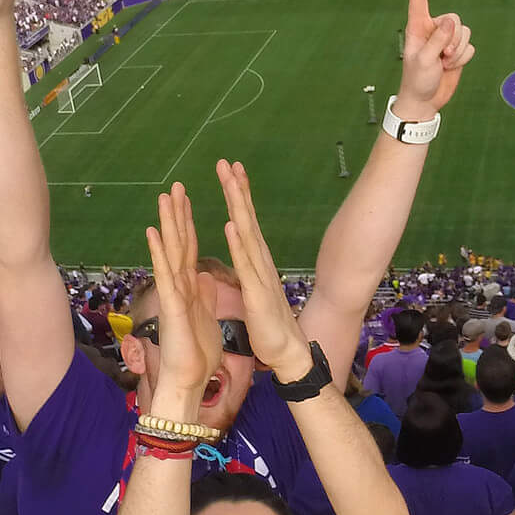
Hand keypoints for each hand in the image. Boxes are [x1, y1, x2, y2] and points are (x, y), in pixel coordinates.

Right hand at [144, 182, 219, 415]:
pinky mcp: (171, 306)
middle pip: (179, 243)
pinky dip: (160, 253)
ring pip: (170, 252)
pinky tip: (154, 232)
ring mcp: (173, 294)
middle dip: (178, 214)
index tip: (188, 198)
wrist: (188, 378)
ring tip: (164, 197)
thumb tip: (204, 277)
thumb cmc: (194, 352)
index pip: (190, 248)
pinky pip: (166, 275)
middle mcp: (179, 285)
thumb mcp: (205, 316)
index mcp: (190, 286)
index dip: (189, 223)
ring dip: (167, 224)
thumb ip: (203, 295)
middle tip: (176, 185)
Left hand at [216, 159, 310, 381]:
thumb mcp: (255, 294)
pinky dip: (238, 242)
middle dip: (237, 190)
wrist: (287, 353)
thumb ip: (250, 273)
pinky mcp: (257, 292)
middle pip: (247, 219)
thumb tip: (246, 259)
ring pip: (246, 233)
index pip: (245, 223)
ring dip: (237, 205)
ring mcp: (260, 275)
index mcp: (256, 263)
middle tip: (227, 162)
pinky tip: (231, 223)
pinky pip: (245, 263)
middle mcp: (260, 262)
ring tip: (229, 180)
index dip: (238, 197)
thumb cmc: (269, 326)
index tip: (230, 173)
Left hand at [396, 0, 474, 120]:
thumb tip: (452, 22)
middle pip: (454, 19)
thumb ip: (438, 39)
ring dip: (459, 51)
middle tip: (443, 56)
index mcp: (417, 27)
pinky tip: (451, 67)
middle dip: (453, 39)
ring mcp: (446, 40)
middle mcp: (433, 30)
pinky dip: (464, 58)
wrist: (426, 101)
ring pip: (465, 32)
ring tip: (445, 63)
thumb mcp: (424, 59)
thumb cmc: (417, 80)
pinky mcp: (457, 51)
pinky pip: (470, 47)